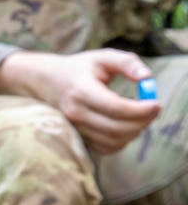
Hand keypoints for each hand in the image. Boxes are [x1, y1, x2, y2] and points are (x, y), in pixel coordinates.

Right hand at [0, 49, 160, 153]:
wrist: (47, 82)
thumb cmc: (80, 68)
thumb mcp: (102, 57)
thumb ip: (127, 63)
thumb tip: (147, 78)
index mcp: (81, 90)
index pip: (115, 107)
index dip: (140, 109)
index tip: (156, 104)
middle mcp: (76, 112)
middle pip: (116, 128)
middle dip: (142, 122)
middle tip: (153, 110)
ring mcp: (75, 127)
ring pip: (113, 140)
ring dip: (134, 132)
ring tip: (141, 117)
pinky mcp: (78, 136)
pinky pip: (105, 148)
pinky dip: (122, 142)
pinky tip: (126, 128)